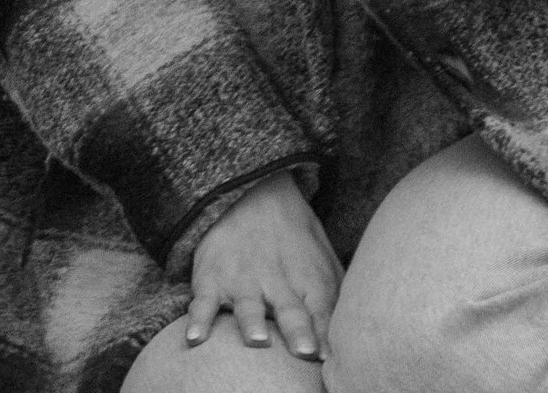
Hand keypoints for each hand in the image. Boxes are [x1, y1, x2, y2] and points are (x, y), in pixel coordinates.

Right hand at [184, 171, 341, 360]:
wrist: (253, 192)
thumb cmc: (295, 237)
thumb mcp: (324, 259)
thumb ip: (337, 297)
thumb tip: (351, 334)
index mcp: (309, 279)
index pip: (322, 312)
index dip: (326, 333)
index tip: (328, 356)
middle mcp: (277, 282)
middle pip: (290, 311)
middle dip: (298, 331)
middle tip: (304, 350)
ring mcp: (243, 281)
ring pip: (248, 306)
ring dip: (253, 323)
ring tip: (257, 339)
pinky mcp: (212, 279)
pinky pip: (203, 302)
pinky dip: (198, 319)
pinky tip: (196, 337)